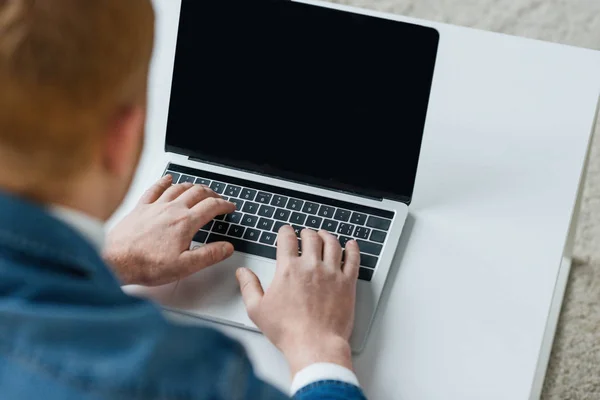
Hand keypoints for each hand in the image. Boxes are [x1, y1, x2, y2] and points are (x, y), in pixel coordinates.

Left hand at [104, 175, 235, 285]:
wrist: (116, 260)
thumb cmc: (146, 264)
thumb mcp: (185, 266)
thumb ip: (209, 255)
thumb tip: (226, 248)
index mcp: (185, 223)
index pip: (212, 207)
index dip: (225, 205)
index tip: (230, 207)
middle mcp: (172, 210)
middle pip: (198, 192)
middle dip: (212, 193)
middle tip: (218, 198)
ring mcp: (155, 206)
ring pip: (179, 187)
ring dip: (193, 186)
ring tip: (199, 189)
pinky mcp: (141, 208)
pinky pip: (155, 188)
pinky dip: (165, 181)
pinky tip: (168, 179)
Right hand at [236, 226, 359, 375]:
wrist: (314, 345)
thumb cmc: (288, 331)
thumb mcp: (257, 310)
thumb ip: (249, 287)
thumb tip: (243, 273)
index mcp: (288, 269)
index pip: (287, 239)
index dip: (285, 231)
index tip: (286, 231)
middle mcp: (311, 266)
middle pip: (311, 237)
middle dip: (307, 232)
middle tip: (306, 233)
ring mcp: (331, 273)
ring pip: (332, 244)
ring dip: (327, 235)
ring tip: (325, 235)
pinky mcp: (347, 284)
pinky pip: (353, 259)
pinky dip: (353, 249)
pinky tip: (351, 245)